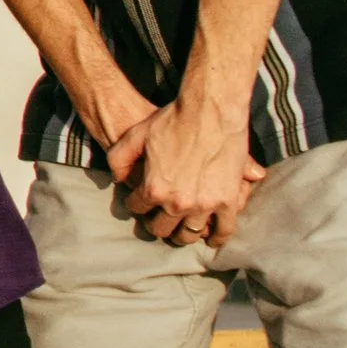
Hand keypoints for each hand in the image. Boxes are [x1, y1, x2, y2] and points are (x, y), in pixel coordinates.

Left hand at [109, 94, 261, 247]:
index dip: (138, 205)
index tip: (143, 202)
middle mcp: (177, 203)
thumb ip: (119, 159)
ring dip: (184, 234)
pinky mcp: (228, 201)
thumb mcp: (135, 136)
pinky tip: (211, 237)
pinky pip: (224, 230)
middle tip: (161, 219)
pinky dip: (217, 237)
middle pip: (163, 228)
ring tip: (183, 229)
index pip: (139, 209)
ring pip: (190, 234)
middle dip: (158, 224)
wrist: (210, 110)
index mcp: (153, 189)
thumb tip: (118, 180)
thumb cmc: (173, 120)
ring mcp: (204, 205)